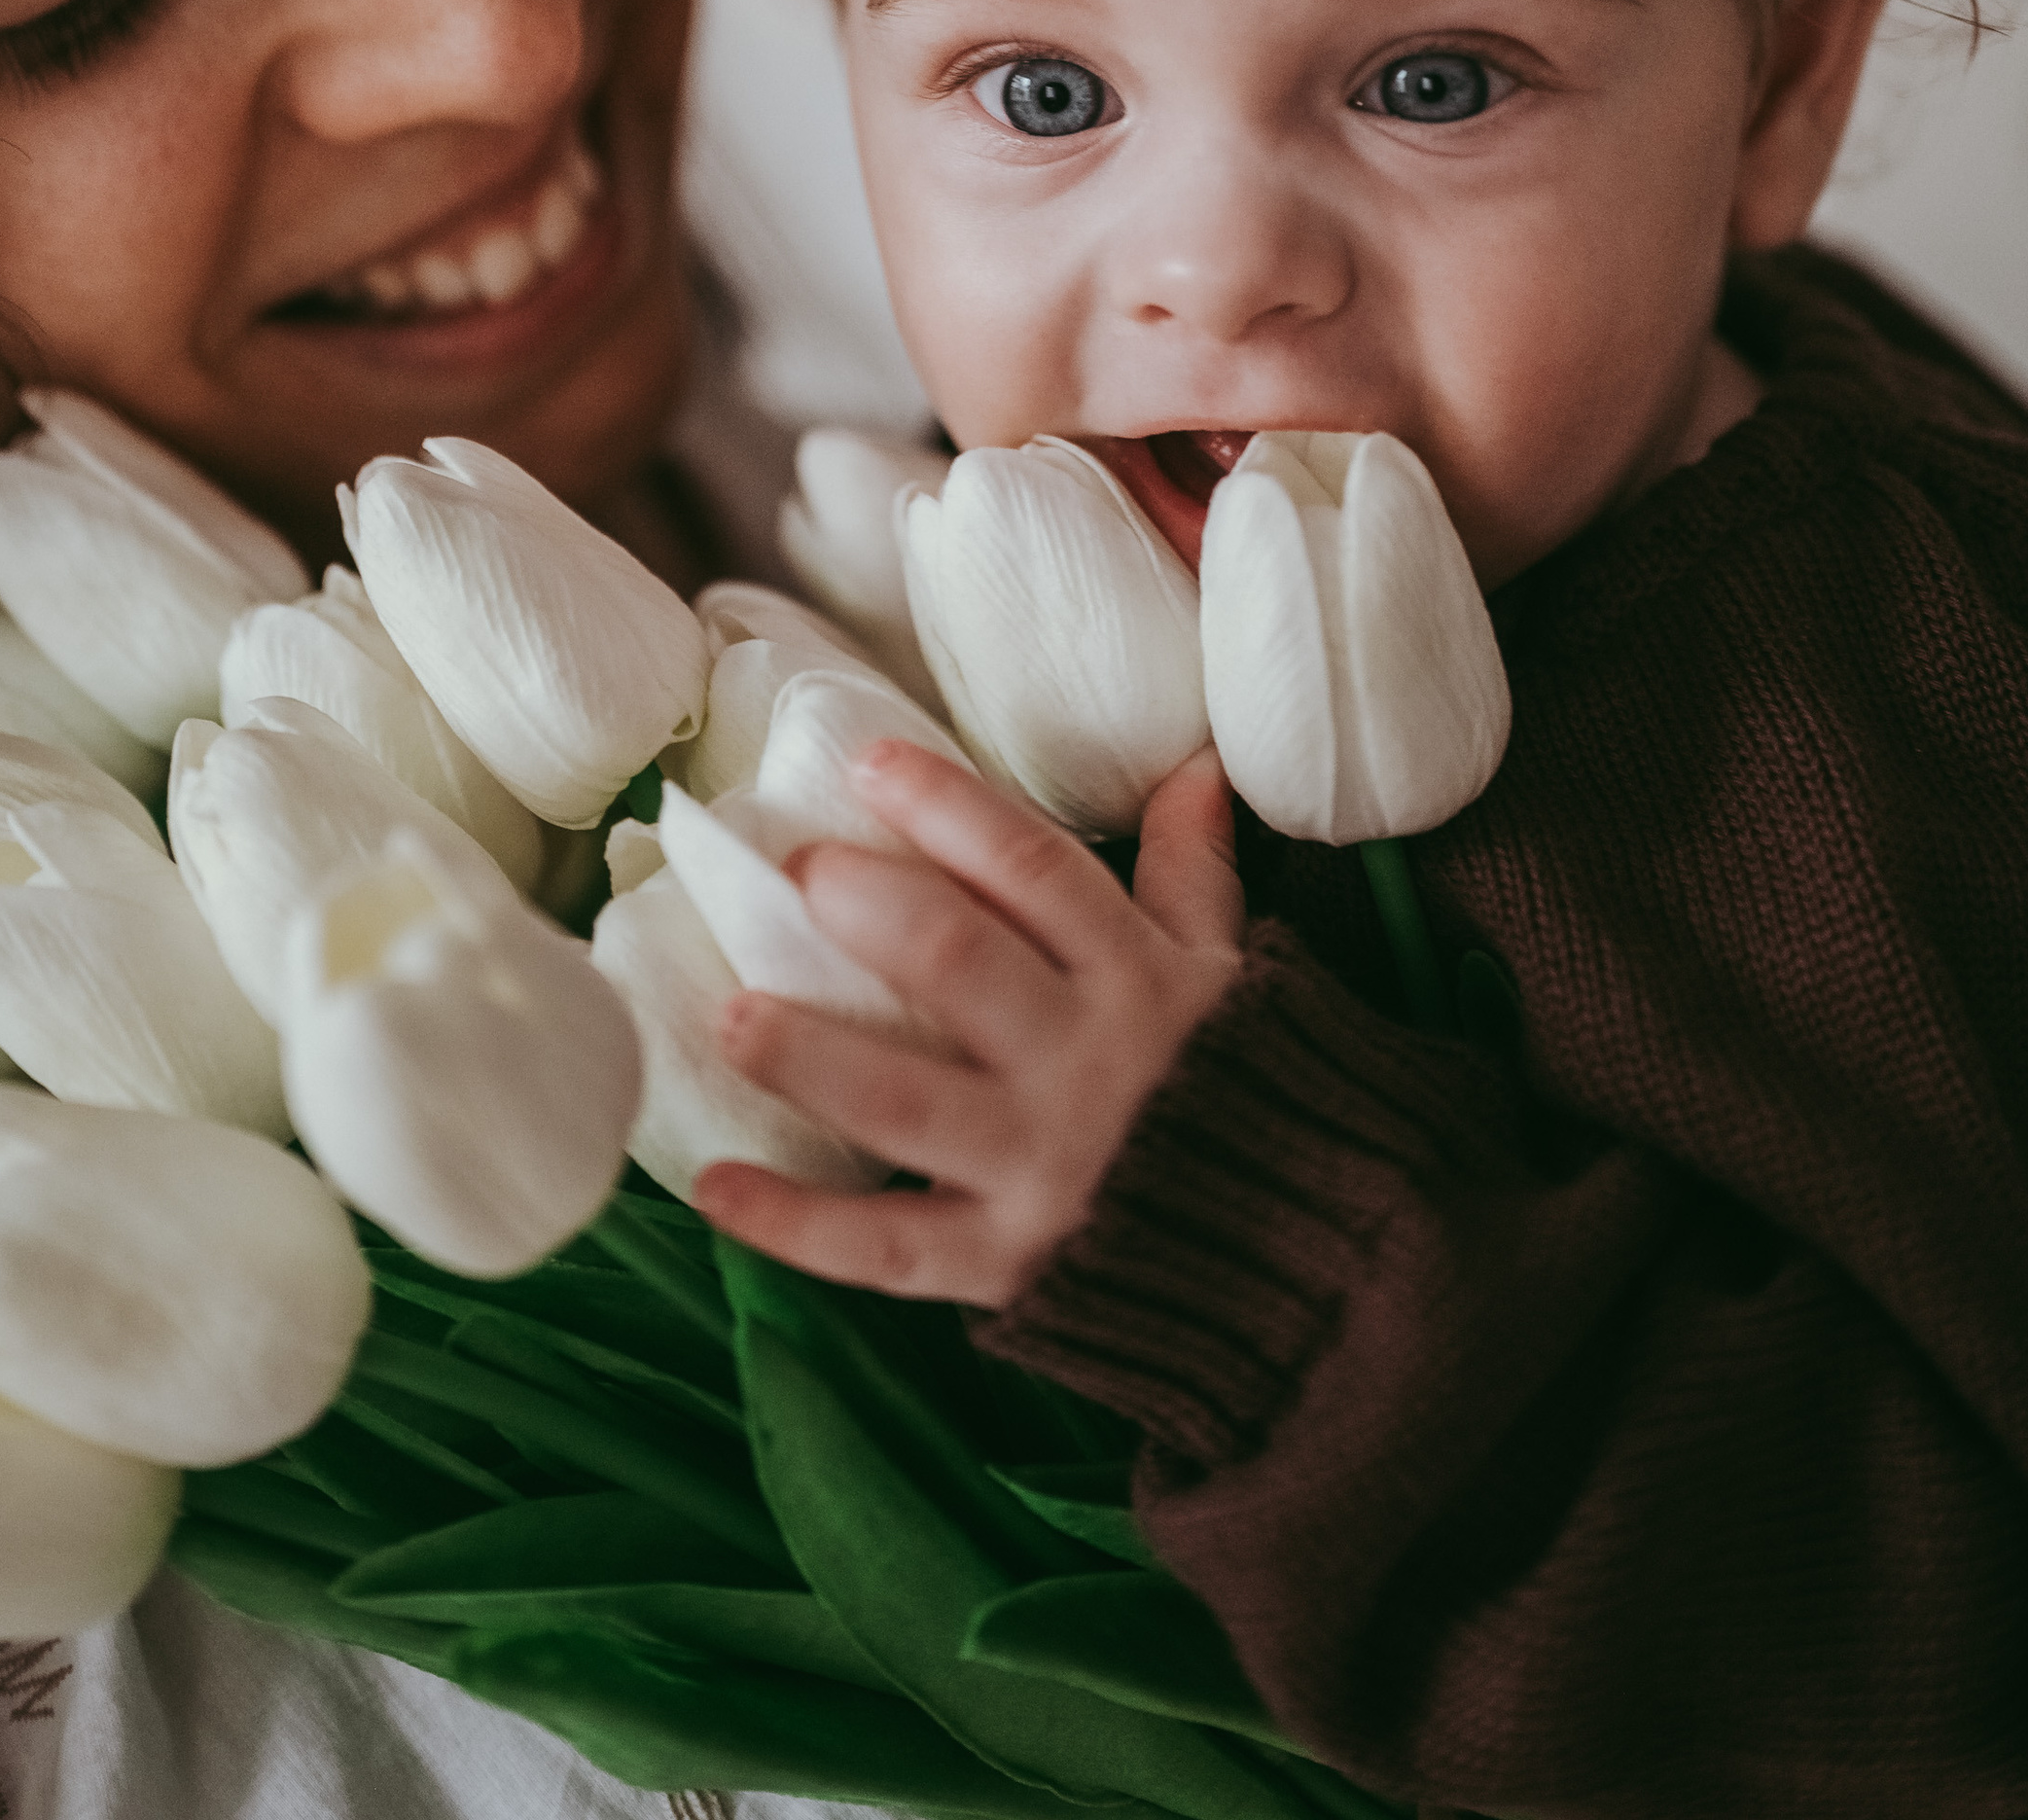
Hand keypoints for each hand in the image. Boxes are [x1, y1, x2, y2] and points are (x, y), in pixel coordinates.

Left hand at [694, 739, 1243, 1306]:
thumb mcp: (1228, 974)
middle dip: (868, 906)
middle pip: (957, 964)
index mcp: (1136, 977)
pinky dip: (794, 1224)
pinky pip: (886, 1246)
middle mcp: (1082, 1063)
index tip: (867, 761)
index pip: (1031, 869)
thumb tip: (1193, 763)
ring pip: (902, 1101)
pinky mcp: (1007, 1264)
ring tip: (729, 1013)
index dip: (948, 807)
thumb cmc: (1248, 1092)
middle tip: (793, 868)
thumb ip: (1192, 872)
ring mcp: (1040, 1167)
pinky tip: (712, 1187)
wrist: (1315, 1267)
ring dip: (806, 1056)